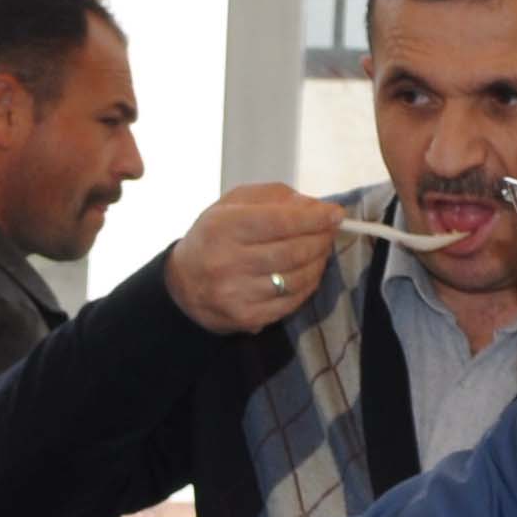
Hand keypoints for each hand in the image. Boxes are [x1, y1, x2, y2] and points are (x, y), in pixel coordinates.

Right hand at [165, 183, 348, 333]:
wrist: (181, 284)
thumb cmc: (214, 236)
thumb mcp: (234, 204)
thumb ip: (275, 198)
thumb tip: (317, 207)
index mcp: (224, 227)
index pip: (281, 222)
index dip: (315, 218)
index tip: (336, 214)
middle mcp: (227, 262)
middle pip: (293, 251)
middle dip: (320, 239)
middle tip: (329, 232)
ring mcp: (236, 294)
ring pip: (296, 279)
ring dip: (317, 263)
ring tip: (319, 251)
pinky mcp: (245, 318)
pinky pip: (291, 302)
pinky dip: (307, 286)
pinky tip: (307, 273)